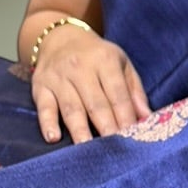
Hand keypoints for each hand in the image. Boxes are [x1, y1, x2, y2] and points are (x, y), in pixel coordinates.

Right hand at [31, 29, 150, 142]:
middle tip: (115, 151)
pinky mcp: (40, 87)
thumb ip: (134, 91)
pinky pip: (44, 107)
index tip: (132, 138)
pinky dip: (47, 122)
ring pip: (72, 108)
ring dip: (80, 131)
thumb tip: (146, 118)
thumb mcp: (121, 63)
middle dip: (107, 128)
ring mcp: (59, 78)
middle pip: (96, 104)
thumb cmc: (97, 56)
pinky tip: (53, 138)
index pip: (118, 95)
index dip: (126, 118)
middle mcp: (80, 68)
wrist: (60, 37)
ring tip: (88, 151)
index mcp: (105, 60)